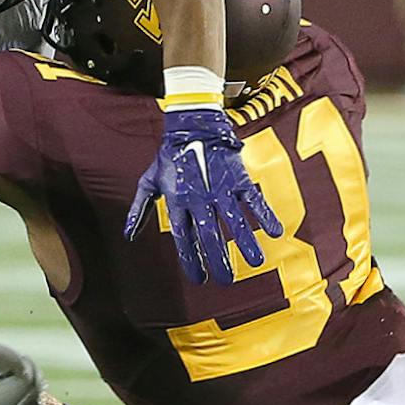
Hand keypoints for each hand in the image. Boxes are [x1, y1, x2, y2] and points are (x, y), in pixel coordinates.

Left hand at [125, 106, 282, 284]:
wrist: (191, 124)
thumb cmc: (169, 156)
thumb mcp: (149, 181)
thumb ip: (139, 210)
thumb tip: (129, 236)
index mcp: (177, 201)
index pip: (184, 237)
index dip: (191, 259)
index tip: (198, 278)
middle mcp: (199, 197)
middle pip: (210, 234)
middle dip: (219, 259)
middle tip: (226, 280)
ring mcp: (220, 187)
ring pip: (235, 219)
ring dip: (247, 242)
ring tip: (256, 262)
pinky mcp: (238, 177)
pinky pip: (254, 198)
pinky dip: (265, 214)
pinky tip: (275, 232)